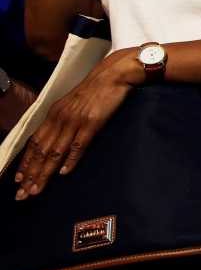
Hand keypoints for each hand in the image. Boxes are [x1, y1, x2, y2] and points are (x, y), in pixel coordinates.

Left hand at [14, 47, 137, 198]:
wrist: (113, 75)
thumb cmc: (95, 90)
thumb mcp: (71, 104)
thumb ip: (61, 120)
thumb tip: (54, 138)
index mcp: (53, 114)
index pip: (34, 143)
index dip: (26, 163)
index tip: (18, 180)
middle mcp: (59, 119)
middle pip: (41, 151)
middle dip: (30, 175)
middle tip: (22, 194)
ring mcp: (75, 121)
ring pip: (55, 152)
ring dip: (44, 173)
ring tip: (36, 190)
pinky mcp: (91, 123)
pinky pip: (78, 145)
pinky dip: (70, 160)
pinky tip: (63, 173)